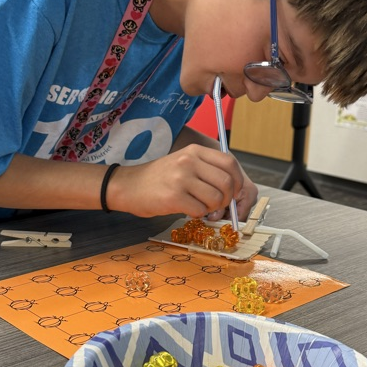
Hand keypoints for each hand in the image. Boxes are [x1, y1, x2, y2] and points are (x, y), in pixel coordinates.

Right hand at [108, 144, 255, 219]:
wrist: (128, 186)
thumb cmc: (159, 178)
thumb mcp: (183, 163)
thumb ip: (207, 170)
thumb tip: (235, 190)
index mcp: (195, 151)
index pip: (230, 163)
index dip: (237, 181)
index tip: (233, 192)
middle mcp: (189, 161)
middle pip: (227, 182)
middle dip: (227, 199)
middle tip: (217, 206)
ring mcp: (181, 178)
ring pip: (216, 198)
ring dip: (212, 209)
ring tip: (200, 207)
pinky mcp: (173, 197)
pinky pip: (200, 210)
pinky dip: (198, 215)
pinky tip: (188, 210)